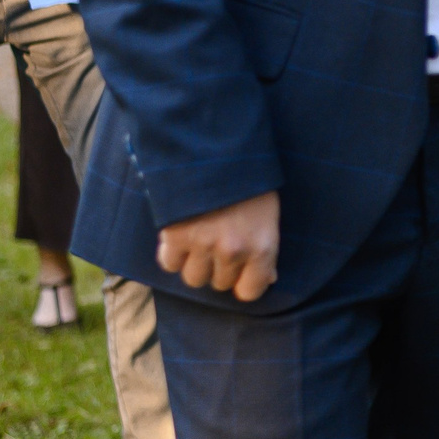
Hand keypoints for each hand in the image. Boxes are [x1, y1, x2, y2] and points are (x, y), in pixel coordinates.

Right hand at [155, 190, 279, 301]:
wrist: (216, 147)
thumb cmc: (248, 178)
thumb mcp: (269, 211)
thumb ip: (265, 246)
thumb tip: (267, 278)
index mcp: (263, 245)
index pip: (250, 291)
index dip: (243, 284)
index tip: (240, 275)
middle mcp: (234, 250)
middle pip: (220, 284)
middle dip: (219, 268)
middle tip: (218, 245)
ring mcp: (203, 244)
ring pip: (193, 278)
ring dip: (195, 263)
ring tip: (200, 240)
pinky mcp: (175, 235)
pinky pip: (169, 264)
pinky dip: (173, 253)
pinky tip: (181, 235)